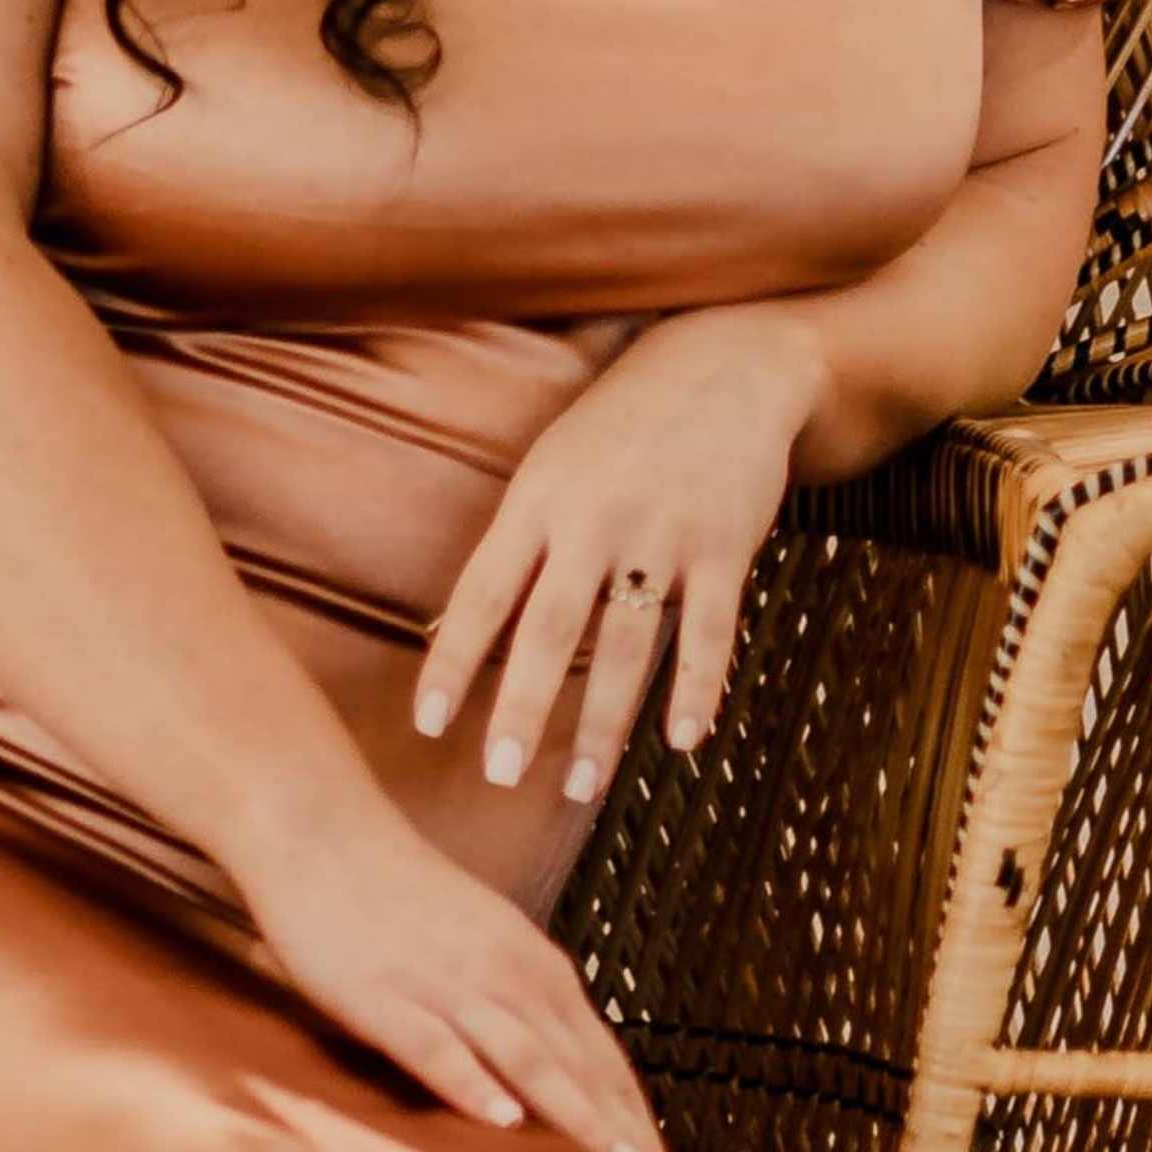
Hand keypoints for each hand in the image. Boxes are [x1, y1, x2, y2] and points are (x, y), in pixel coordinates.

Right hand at [233, 793, 692, 1151]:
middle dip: (631, 1140)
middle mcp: (507, 975)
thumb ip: (521, 1002)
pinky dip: (473, 1084)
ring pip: (531, 1060)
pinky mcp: (386, 996)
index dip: (641, 1124)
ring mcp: (448, 985)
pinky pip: (437, 1046)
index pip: (604, 1059)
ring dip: (581, 1121)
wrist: (322, 831)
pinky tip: (503, 1121)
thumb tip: (559, 1073)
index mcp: (534, 966)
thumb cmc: (399, 893)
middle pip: (583, 1069)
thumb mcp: (483, 942)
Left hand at [415, 309, 824, 809]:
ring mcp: (661, 531)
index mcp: (539, 499)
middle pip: (548, 628)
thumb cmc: (624, 426)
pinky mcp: (725, 543)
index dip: (451, 662)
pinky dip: (695, 689)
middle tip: (496, 776)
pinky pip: (708, 630)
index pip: (482, 593)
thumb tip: (451, 630)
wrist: (726, 364)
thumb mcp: (554, 466)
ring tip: (580, 787)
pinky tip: (682, 740)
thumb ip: (517, 547)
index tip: (424, 725)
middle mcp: (593, 517)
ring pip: (627, 643)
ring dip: (602, 723)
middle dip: (520, 707)